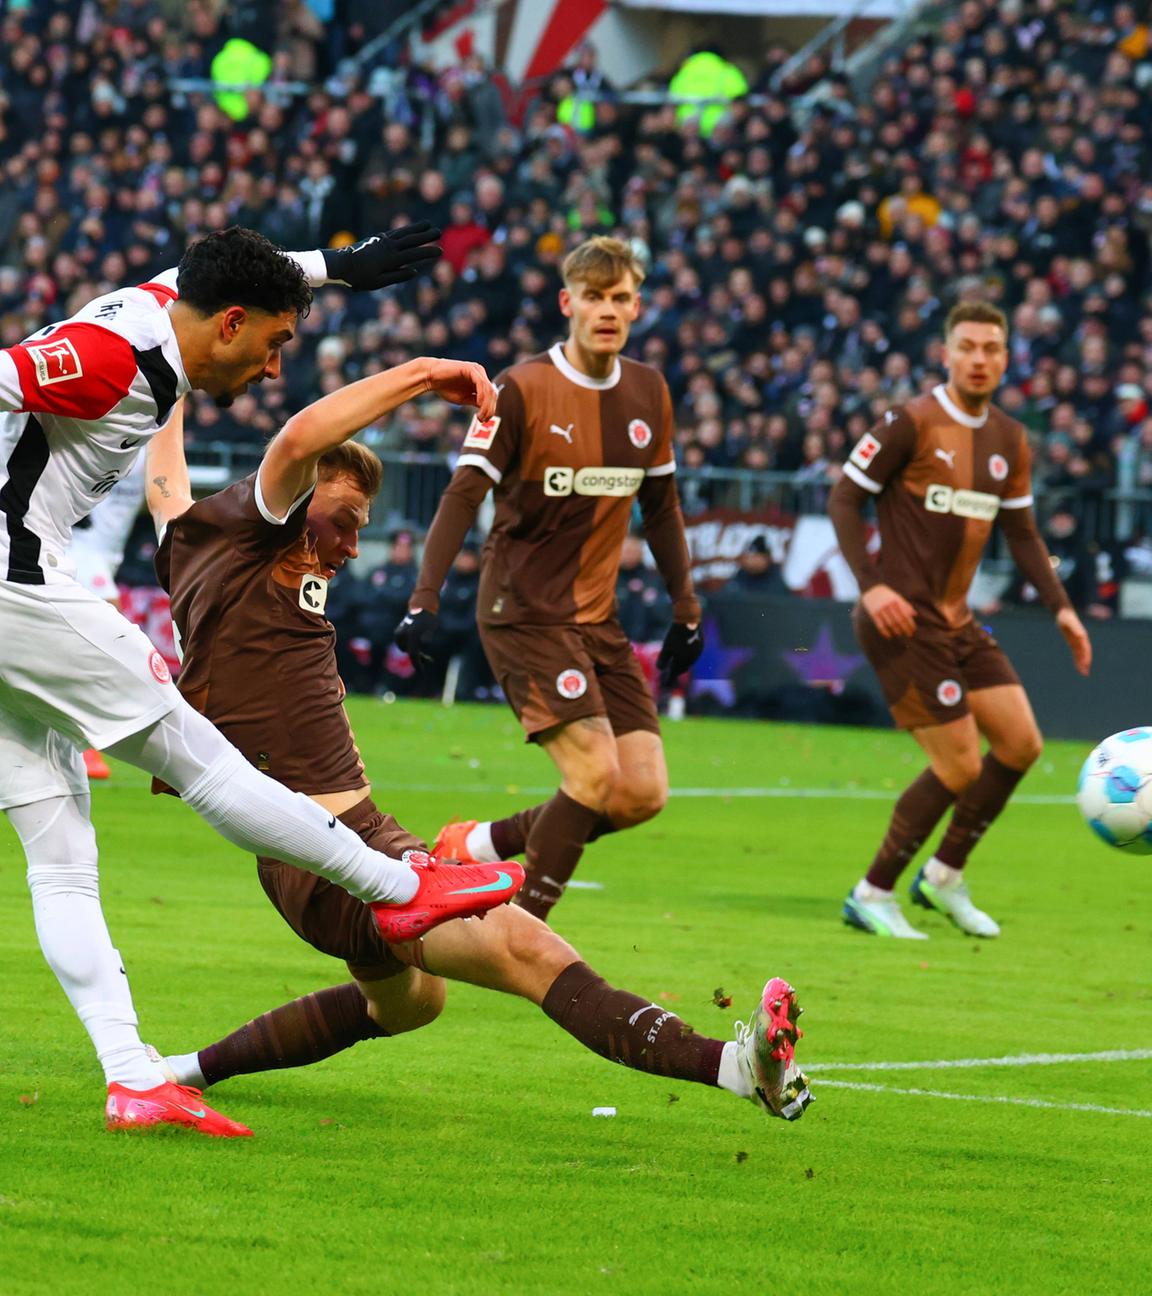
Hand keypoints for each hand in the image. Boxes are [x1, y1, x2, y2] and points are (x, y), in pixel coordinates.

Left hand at [322, 223, 441, 289]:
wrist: (341, 263)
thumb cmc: (359, 277)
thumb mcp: (378, 283)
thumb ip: (397, 276)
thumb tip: (414, 271)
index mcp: (390, 260)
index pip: (414, 255)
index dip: (428, 252)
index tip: (440, 251)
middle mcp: (388, 247)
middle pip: (411, 240)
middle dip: (426, 236)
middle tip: (439, 232)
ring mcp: (383, 240)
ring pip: (404, 233)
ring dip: (417, 228)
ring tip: (428, 223)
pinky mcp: (377, 238)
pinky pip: (395, 232)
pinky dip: (405, 229)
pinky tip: (411, 228)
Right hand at [393, 607, 437, 673]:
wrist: (421, 608)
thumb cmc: (428, 619)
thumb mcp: (431, 627)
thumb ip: (428, 635)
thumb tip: (425, 643)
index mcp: (410, 634)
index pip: (412, 653)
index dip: (417, 664)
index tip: (421, 672)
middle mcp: (402, 635)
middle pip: (409, 652)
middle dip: (418, 659)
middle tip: (430, 661)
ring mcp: (399, 635)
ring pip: (407, 650)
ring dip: (416, 654)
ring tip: (428, 657)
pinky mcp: (399, 635)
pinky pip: (405, 646)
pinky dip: (412, 649)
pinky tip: (421, 650)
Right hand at [425, 359, 497, 419]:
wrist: (430, 377)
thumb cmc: (445, 387)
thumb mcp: (464, 398)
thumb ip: (476, 402)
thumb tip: (488, 411)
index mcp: (480, 380)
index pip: (492, 395)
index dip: (491, 409)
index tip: (483, 420)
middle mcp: (481, 374)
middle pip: (493, 393)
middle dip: (490, 409)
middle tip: (482, 420)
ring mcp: (477, 370)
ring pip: (489, 389)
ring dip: (486, 405)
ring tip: (480, 415)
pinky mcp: (471, 369)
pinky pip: (481, 383)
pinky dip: (482, 395)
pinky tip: (479, 403)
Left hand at [656, 621, 702, 686]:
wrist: (689, 620)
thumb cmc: (675, 635)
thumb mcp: (666, 647)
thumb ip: (663, 660)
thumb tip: (660, 669)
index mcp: (683, 662)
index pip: (674, 674)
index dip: (669, 680)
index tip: (663, 685)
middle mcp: (692, 660)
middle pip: (682, 669)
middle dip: (675, 673)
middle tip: (669, 675)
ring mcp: (697, 653)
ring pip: (688, 662)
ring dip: (681, 665)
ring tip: (674, 665)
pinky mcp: (700, 646)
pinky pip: (692, 655)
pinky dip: (686, 657)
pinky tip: (682, 654)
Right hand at [861, 583, 916, 637]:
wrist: (871, 590)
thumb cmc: (887, 595)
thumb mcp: (897, 596)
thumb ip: (905, 605)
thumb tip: (914, 614)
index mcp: (896, 601)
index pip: (905, 614)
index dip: (910, 623)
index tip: (913, 630)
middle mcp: (889, 605)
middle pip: (899, 620)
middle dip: (905, 629)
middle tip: (909, 635)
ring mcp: (881, 609)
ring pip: (890, 623)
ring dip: (896, 630)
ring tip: (900, 634)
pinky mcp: (873, 613)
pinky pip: (880, 625)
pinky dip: (885, 632)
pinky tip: (889, 636)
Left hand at [1056, 606, 1091, 674]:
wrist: (1063, 612)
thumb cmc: (1065, 616)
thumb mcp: (1070, 622)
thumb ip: (1076, 628)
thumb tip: (1082, 636)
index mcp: (1082, 636)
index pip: (1085, 649)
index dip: (1086, 657)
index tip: (1086, 666)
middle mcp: (1082, 639)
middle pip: (1085, 653)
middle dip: (1086, 663)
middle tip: (1085, 673)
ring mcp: (1078, 641)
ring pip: (1081, 654)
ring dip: (1082, 663)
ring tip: (1083, 672)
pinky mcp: (1073, 641)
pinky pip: (1076, 652)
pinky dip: (1077, 659)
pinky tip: (1078, 665)